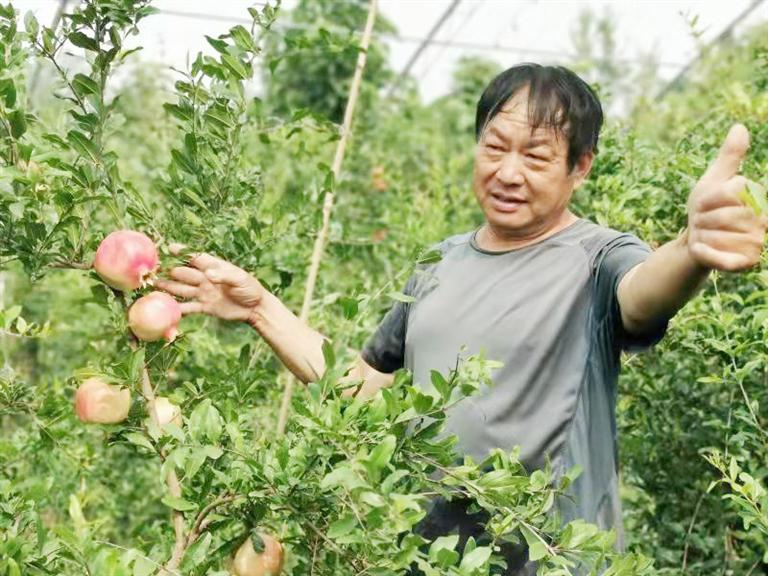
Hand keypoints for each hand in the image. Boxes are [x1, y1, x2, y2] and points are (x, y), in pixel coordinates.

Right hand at [155, 244, 266, 322]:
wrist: (255, 308)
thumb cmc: (250, 289)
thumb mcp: (240, 279)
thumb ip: (224, 275)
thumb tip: (208, 273)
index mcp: (215, 268)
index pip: (196, 258)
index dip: (183, 253)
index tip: (169, 248)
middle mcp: (206, 279)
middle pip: (185, 274)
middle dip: (170, 271)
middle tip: (154, 270)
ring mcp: (204, 293)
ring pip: (183, 289)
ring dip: (169, 287)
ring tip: (154, 285)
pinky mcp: (206, 307)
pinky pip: (189, 307)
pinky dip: (178, 308)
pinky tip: (166, 308)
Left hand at [686, 124, 767, 271]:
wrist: (694, 242)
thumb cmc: (705, 210)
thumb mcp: (713, 181)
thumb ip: (729, 158)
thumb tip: (739, 128)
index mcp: (760, 199)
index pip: (734, 190)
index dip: (709, 197)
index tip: (703, 203)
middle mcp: (764, 221)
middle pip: (726, 215)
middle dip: (703, 218)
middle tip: (702, 222)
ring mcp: (757, 244)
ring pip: (719, 236)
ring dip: (701, 236)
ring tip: (704, 236)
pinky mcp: (746, 263)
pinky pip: (720, 258)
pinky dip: (703, 253)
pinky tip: (700, 250)